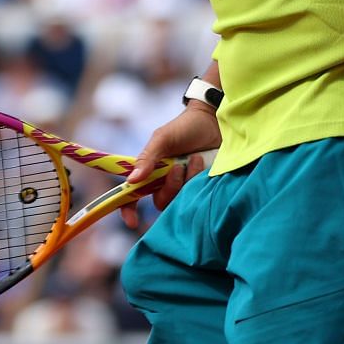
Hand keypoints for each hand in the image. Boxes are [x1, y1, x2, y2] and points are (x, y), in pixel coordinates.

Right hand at [121, 105, 222, 227]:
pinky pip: (195, 197)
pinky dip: (197, 180)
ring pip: (178, 201)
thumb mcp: (162, 138)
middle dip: (169, 187)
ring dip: (185, 181)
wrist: (214, 120)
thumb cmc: (185, 127)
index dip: (128, 210)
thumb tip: (132, 180)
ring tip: (194, 159)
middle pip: (160, 201)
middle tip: (177, 168)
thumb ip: (147, 158)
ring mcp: (183, 186)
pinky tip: (201, 163)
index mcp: (150, 171)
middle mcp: (164, 182)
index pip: (133, 195)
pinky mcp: (200, 188)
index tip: (132, 222)